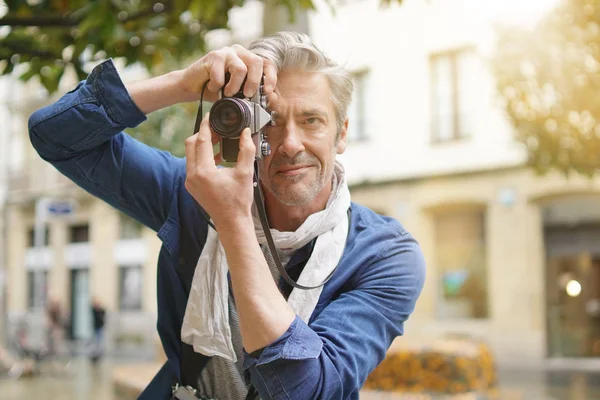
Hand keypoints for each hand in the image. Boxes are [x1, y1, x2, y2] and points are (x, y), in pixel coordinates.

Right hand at [179, 44, 277, 101]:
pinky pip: (221, 75)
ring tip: (227, 93)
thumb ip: (250, 93)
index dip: (271, 77)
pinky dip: (217, 87)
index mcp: (248, 60)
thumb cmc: (216, 90)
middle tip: (247, 95)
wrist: (192, 87)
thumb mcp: (237, 94)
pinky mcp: (213, 55)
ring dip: (234, 87)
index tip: (269, 91)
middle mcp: (239, 52)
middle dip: (254, 82)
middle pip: (256, 62)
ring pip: (241, 69)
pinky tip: (212, 87)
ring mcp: (227, 52)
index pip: (266, 63)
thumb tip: (266, 101)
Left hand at [184, 113, 255, 230]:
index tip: (210, 115)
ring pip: (191, 154)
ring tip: (218, 140)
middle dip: (203, 134)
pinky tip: (217, 157)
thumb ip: (246, 149)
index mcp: (204, 171)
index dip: (206, 126)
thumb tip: (245, 132)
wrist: (231, 222)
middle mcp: (192, 176)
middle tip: (217, 129)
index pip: (201, 140)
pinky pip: (193, 165)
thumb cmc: (238, 201)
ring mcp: (190, 182)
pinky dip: (203, 157)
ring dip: (203, 145)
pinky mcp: (191, 186)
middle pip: (191, 144)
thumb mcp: (245, 173)